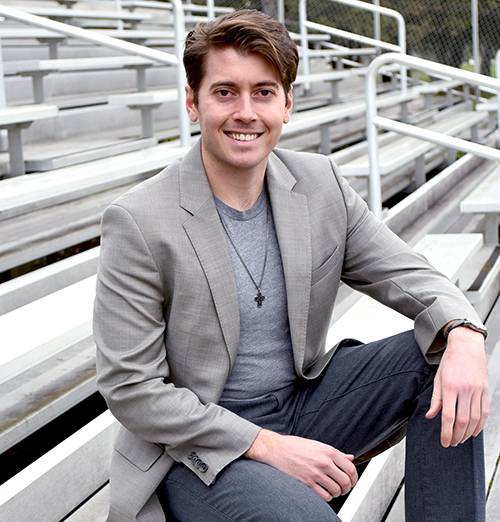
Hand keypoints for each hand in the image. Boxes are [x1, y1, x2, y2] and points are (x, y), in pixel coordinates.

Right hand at [244, 429, 357, 500]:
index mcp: (328, 451)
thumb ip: (336, 453)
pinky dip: (327, 497)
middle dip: (347, 487)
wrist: (276, 449)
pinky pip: (324, 496)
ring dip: (337, 492)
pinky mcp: (307, 483)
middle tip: (344, 487)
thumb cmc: (295, 446)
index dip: (355, 477)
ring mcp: (315, 473)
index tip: (352, 480)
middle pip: (346, 481)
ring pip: (336, 490)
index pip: (350, 468)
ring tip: (333, 489)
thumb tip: (350, 458)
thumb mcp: (318, 445)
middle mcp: (324, 462)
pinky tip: (324, 492)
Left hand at [426, 326, 488, 446]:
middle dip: (456, 435)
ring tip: (461, 439)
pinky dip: (480, 425)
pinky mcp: (485, 390)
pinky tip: (473, 431)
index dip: (446, 432)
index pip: (448, 416)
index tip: (444, 442)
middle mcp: (465, 390)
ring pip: (475, 419)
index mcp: (450, 387)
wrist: (466, 346)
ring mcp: (477, 390)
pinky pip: (484, 412)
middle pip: (462, 421)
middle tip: (452, 443)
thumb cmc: (450, 362)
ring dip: (468, 433)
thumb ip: (435, 399)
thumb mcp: (438, 378)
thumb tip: (430, 416)